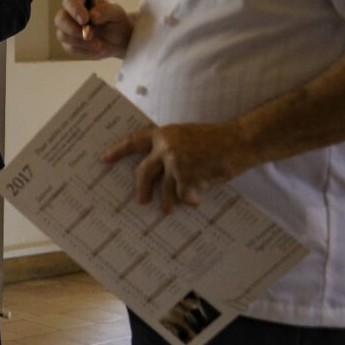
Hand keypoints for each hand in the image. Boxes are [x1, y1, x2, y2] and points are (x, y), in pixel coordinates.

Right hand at [55, 0, 133, 58]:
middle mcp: (70, 14)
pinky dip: (85, 51)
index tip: (85, 20)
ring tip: (100, 45)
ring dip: (81, 42)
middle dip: (73, 29)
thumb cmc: (116, 21)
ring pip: (63, 35)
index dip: (75, 10)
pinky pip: (70, 48)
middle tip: (91, 35)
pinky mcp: (69, 44)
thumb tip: (92, 15)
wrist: (120, 40)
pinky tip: (97, 49)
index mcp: (80, 1)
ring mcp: (67, 29)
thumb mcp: (116, 13)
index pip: (70, 0)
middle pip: (60, 19)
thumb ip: (106, 11)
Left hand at [102, 121, 247, 213]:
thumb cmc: (215, 139)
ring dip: (167, 201)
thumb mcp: (187, 137)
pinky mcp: (187, 176)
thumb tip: (157, 172)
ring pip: (165, 188)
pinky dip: (190, 200)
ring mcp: (175, 162)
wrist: (240, 140)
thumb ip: (169, 149)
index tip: (104, 158)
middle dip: (141, 188)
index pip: (133, 141)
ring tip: (167, 210)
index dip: (118, 150)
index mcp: (163, 134)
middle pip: (144, 172)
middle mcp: (165, 147)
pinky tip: (196, 201)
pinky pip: (183, 194)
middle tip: (139, 201)